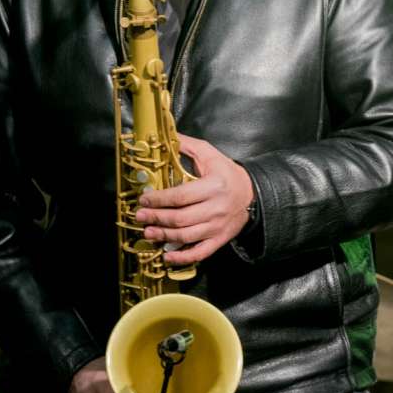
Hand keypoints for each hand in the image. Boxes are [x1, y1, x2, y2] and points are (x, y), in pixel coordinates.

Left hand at [136, 134, 253, 265]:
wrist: (252, 194)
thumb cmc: (227, 173)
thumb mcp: (210, 155)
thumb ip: (188, 145)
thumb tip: (167, 136)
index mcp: (213, 186)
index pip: (181, 196)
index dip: (159, 200)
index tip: (144, 199)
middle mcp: (216, 208)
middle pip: (180, 218)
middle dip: (156, 218)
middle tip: (140, 216)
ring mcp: (218, 227)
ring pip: (186, 236)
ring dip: (164, 236)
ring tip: (148, 232)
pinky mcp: (219, 239)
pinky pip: (200, 253)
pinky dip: (182, 257)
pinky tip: (167, 256)